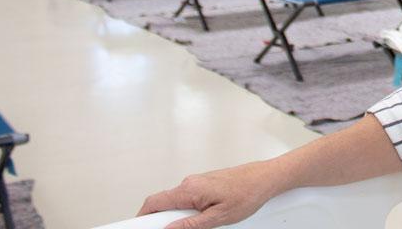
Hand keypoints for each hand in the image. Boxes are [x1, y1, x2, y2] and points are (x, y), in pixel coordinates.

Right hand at [137, 160, 278, 228]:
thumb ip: (191, 224)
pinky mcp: (205, 183)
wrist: (265, 178)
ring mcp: (197, 181)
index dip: (141, 217)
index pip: (154, 202)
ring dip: (178, 216)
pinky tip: (205, 216)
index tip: (136, 228)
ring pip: (176, 202)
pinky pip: (188, 198)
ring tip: (202, 223)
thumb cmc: (248, 193)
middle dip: (163, 220)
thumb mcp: (218, 217)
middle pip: (163, 203)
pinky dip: (188, 210)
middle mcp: (190, 182)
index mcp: (190, 189)